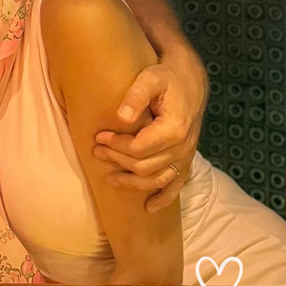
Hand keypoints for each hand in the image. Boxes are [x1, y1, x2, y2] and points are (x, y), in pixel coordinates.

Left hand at [92, 62, 204, 212]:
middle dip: (117, 160)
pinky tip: (148, 208)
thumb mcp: (150, 78)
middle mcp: (183, 147)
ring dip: (131, 182)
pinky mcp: (186, 160)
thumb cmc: (166, 77)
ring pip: (156, 179)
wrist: (189, 80)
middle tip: (96, 151)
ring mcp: (186, 157)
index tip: (99, 137)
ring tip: (108, 177)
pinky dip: (163, 198)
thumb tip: (121, 117)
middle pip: (144, 166)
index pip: (138, 148)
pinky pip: (177, 185)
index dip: (116, 145)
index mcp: (174, 129)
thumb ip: (136, 96)